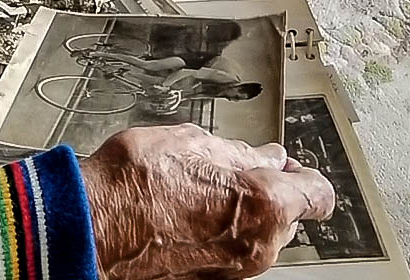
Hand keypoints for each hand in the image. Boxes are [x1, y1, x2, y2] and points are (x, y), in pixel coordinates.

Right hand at [78, 124, 334, 279]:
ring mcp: (234, 269)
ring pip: (258, 237)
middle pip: (287, 216)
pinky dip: (219, 234)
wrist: (90, 227)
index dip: (304, 174)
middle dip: (268, 193)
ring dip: (241, 215)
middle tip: (238, 170)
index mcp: (266, 204)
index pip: (318, 194)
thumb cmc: (133, 186)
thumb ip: (236, 152)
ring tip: (202, 189)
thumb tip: (258, 155)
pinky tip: (187, 212)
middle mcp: (258, 245)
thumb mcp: (191, 142)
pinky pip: (230, 253)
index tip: (290, 164)